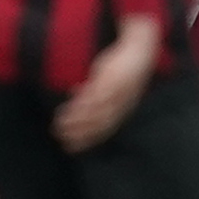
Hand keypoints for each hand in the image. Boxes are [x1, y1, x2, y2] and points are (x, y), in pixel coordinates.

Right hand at [54, 16, 160, 152]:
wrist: (139, 51)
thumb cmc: (126, 70)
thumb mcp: (114, 86)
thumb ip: (98, 95)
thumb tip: (74, 95)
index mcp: (124, 107)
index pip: (104, 129)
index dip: (88, 139)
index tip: (71, 148)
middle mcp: (122, 103)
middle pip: (99, 123)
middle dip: (79, 133)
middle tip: (60, 137)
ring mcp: (117, 92)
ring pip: (95, 110)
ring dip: (77, 118)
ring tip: (59, 122)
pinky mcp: (112, 79)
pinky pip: (97, 93)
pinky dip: (84, 98)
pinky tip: (71, 98)